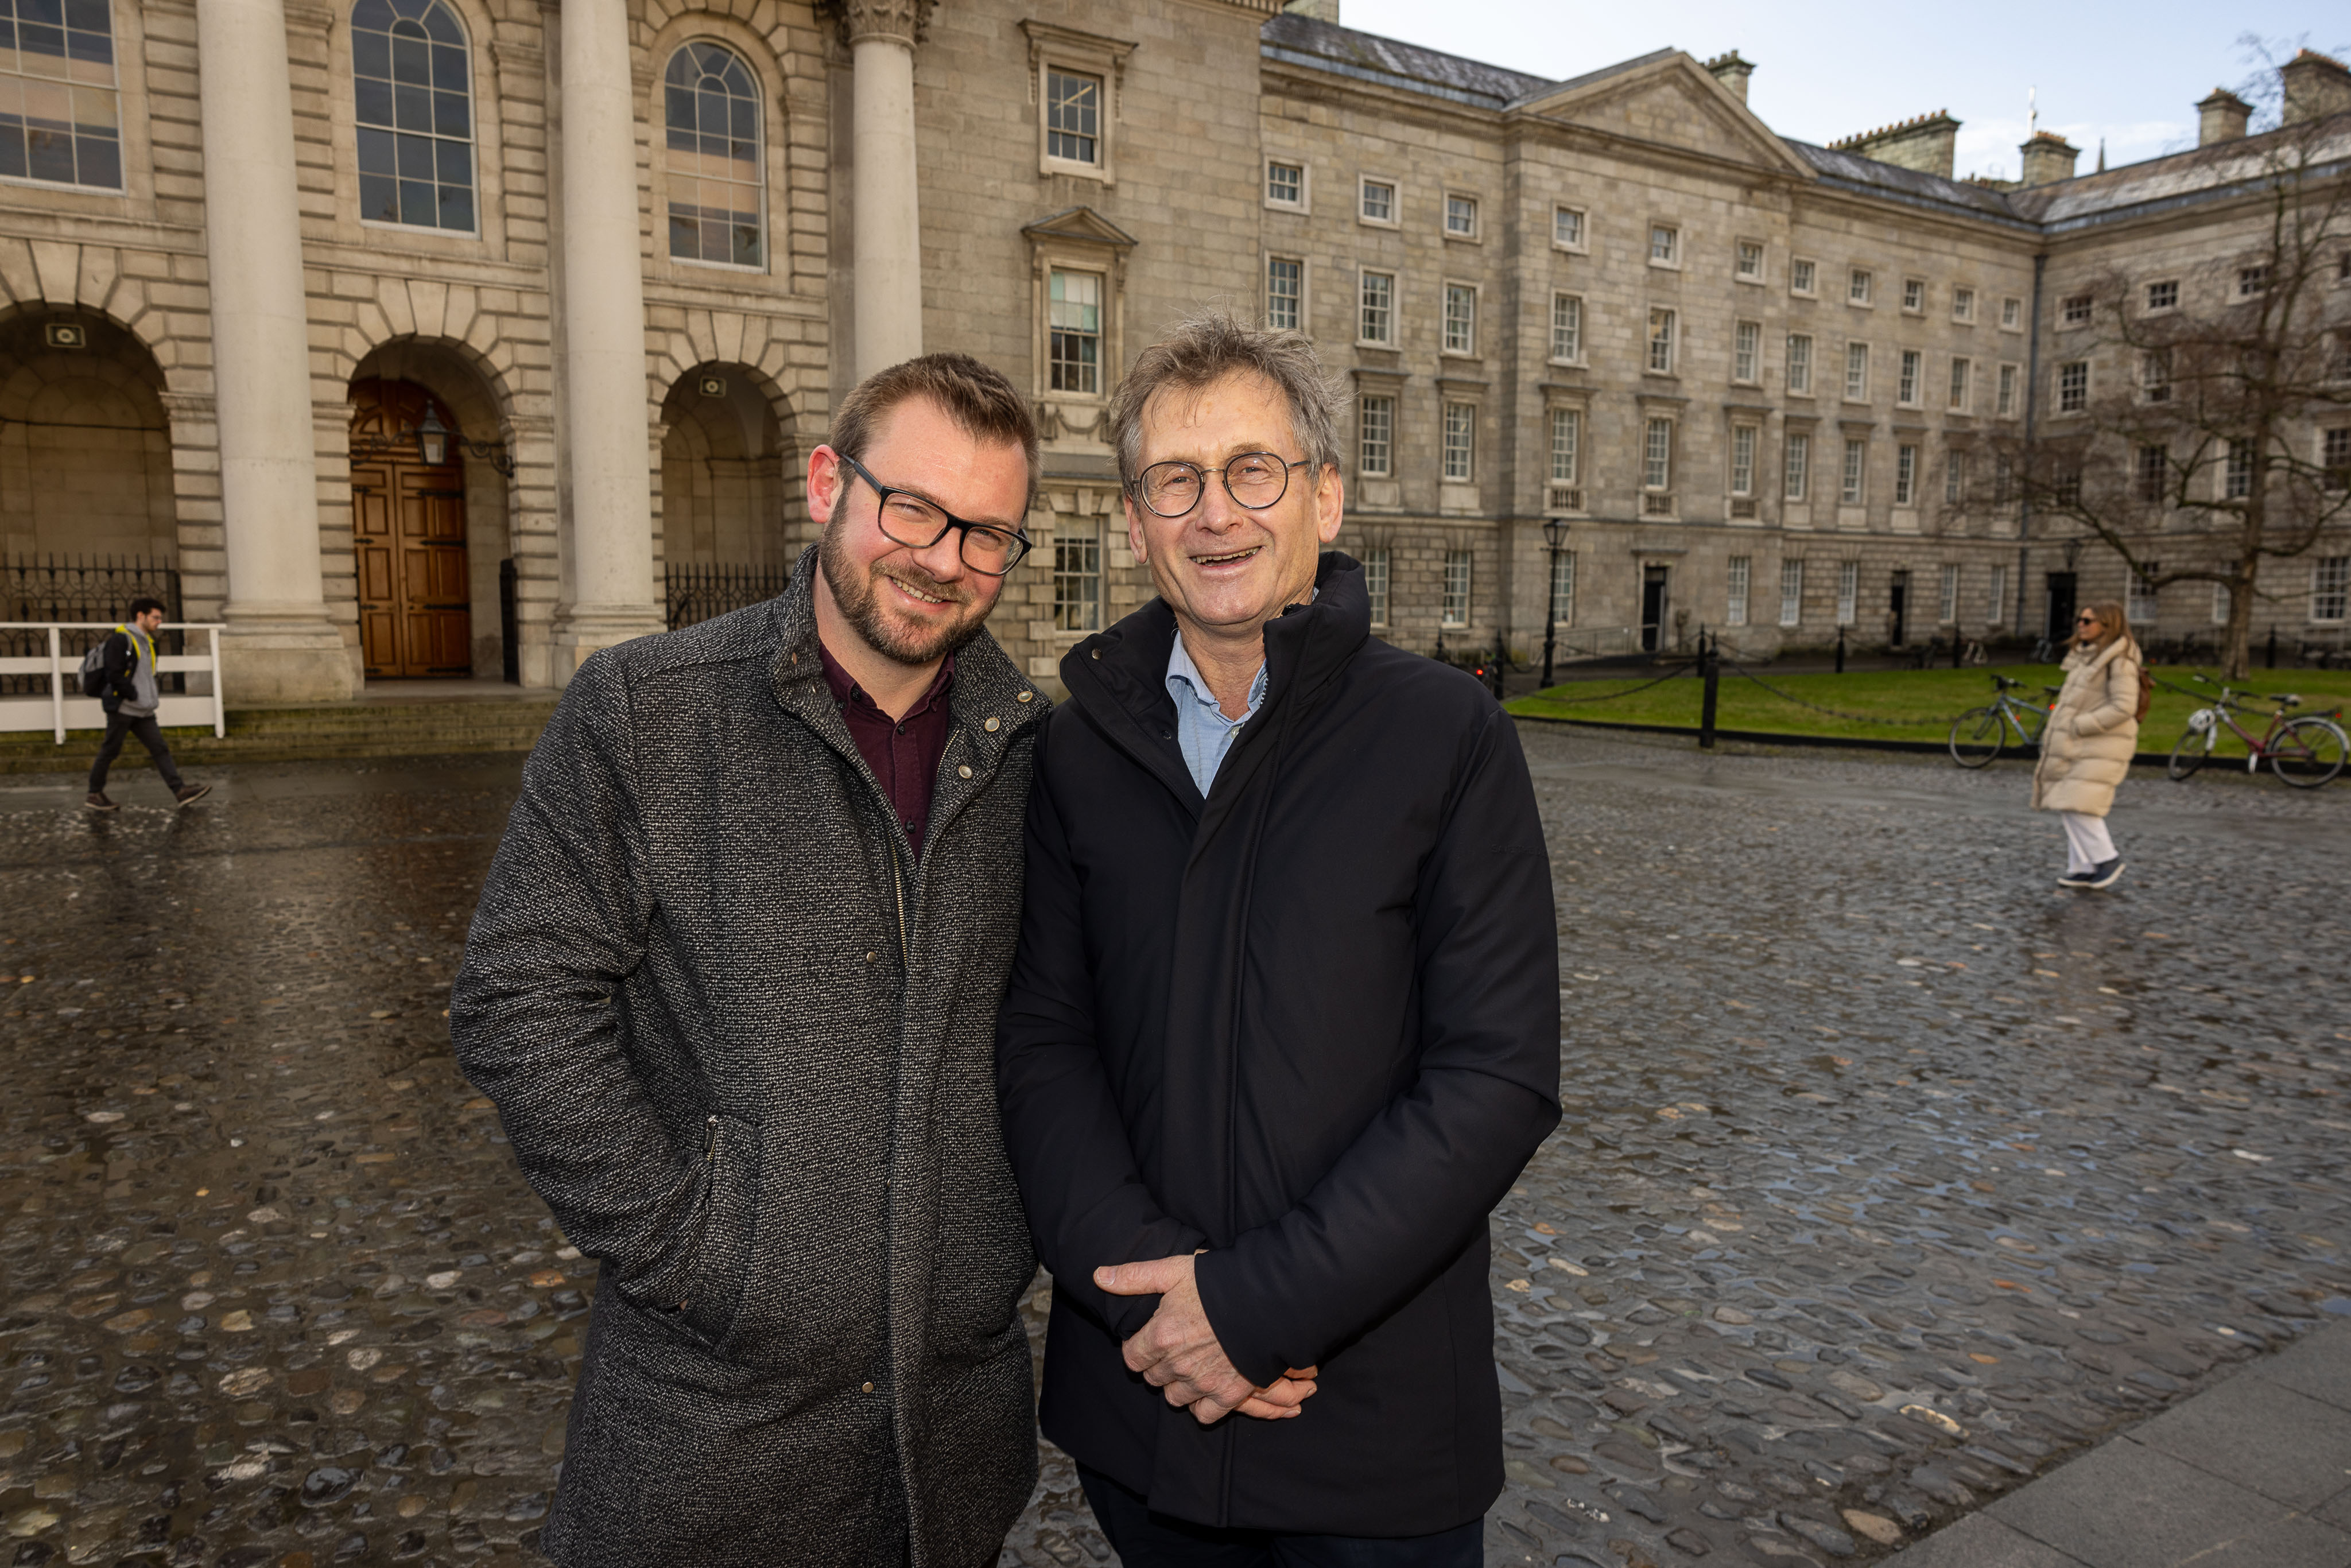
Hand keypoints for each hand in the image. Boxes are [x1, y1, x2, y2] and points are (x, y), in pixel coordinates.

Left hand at [1095, 1254, 1317, 1422]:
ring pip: (1175, 1398)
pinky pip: (1203, 1414)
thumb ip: (1134, 1277)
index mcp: (1160, 1336)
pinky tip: (1208, 1385)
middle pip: (1153, 1378)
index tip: (1153, 1339)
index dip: (1140, 1349)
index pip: (1132, 1358)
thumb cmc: (1220, 1283)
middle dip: (1160, 1364)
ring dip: (1179, 1385)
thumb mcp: (1174, 1270)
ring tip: (1193, 1365)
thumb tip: (1098, 1276)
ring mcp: (1203, 1383)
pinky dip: (1203, 1404)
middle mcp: (1177, 1365)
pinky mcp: (1227, 1395)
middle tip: (1178, 1347)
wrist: (1269, 1301)